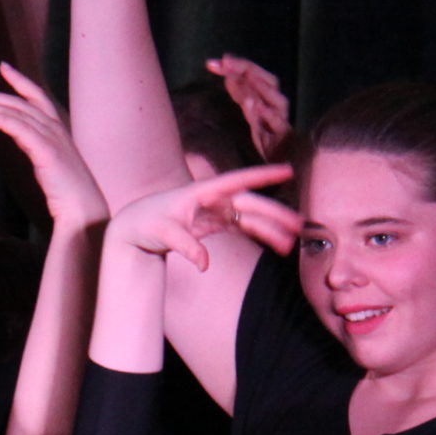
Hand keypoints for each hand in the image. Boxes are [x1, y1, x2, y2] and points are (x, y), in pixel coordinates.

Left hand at [0, 65, 106, 233]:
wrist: (84, 211)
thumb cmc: (68, 192)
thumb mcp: (49, 161)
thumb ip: (35, 146)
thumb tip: (19, 138)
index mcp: (58, 130)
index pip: (37, 97)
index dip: (20, 81)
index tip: (3, 68)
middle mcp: (56, 129)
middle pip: (21, 103)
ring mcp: (53, 138)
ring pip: (18, 113)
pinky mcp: (47, 151)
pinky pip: (20, 129)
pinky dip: (2, 119)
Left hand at [106, 162, 298, 270]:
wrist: (136, 227)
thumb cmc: (147, 223)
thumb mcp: (163, 232)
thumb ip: (185, 246)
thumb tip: (204, 264)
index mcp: (203, 192)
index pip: (238, 181)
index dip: (263, 176)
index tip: (288, 170)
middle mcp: (214, 198)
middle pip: (251, 204)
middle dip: (276, 214)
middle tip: (300, 225)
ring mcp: (217, 210)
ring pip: (251, 218)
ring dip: (272, 229)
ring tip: (293, 243)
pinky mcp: (216, 223)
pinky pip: (244, 228)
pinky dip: (261, 235)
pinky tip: (278, 245)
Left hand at [207, 53, 291, 161]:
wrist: (284, 168)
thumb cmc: (265, 138)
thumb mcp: (250, 113)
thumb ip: (240, 93)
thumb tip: (224, 72)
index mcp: (268, 98)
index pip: (254, 75)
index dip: (236, 66)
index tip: (211, 63)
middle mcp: (277, 107)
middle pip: (268, 81)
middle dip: (246, 70)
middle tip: (226, 63)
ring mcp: (281, 122)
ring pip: (275, 101)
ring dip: (257, 88)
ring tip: (238, 80)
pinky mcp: (284, 140)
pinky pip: (279, 125)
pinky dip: (269, 115)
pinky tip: (257, 108)